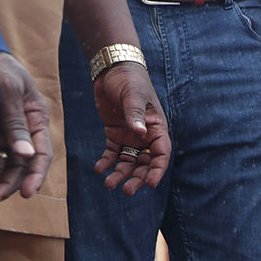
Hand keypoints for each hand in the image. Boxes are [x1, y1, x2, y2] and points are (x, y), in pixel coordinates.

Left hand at [0, 51, 51, 202]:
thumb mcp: (9, 90)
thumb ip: (16, 123)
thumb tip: (25, 155)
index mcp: (36, 119)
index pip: (41, 153)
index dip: (35, 175)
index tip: (26, 193)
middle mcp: (21, 130)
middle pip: (19, 164)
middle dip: (6, 183)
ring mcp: (1, 132)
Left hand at [91, 63, 168, 194]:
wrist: (112, 69)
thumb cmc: (129, 80)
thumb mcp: (133, 95)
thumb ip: (135, 114)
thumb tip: (138, 133)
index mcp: (156, 129)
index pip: (161, 155)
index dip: (157, 170)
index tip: (150, 183)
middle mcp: (145, 137)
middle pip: (144, 164)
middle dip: (136, 178)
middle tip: (127, 191)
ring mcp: (130, 136)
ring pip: (128, 162)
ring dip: (120, 174)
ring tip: (109, 184)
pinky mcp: (114, 134)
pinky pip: (112, 153)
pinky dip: (106, 162)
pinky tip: (99, 169)